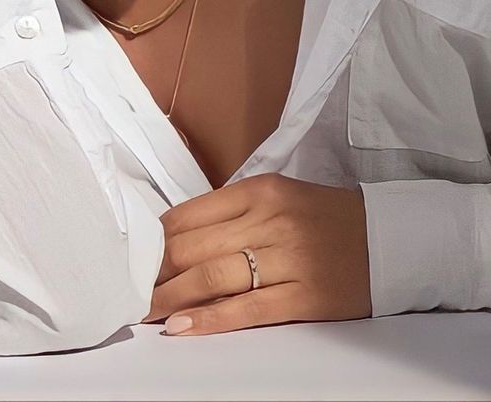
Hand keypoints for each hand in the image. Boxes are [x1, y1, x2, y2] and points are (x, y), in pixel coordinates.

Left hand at [141, 172, 371, 334]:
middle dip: (155, 273)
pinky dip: (208, 319)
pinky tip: (182, 327)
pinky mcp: (304, 296)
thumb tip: (176, 240)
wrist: (389, 240)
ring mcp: (288, 257)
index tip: (134, 258)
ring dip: (171, 298)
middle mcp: (271, 219)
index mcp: (260, 190)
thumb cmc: (325, 219)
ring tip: (144, 311)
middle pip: (194, 247)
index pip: (190, 214)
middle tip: (129, 290)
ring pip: (212, 277)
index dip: (155, 241)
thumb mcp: (278, 198)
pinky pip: (246, 309)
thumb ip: (232, 213)